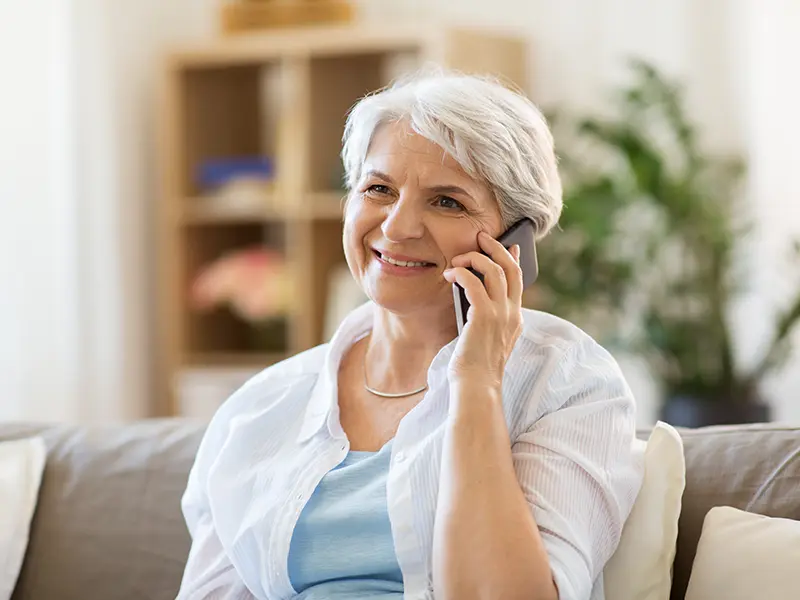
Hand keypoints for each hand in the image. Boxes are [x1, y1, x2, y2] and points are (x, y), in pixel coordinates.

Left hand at [443, 230, 523, 388]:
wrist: (476, 387)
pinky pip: (474, 283)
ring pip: (494, 270)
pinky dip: (461, 273)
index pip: (519, 281)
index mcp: (515, 320)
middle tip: (481, 237)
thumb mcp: (485, 338)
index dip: (514, 260)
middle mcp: (512, 314)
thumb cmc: (474, 367)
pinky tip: (450, 275)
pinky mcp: (484, 316)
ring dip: (474, 258)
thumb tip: (472, 294)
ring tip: (459, 259)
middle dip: (496, 248)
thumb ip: (486, 318)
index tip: (510, 246)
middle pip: (510, 269)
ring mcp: (501, 314)